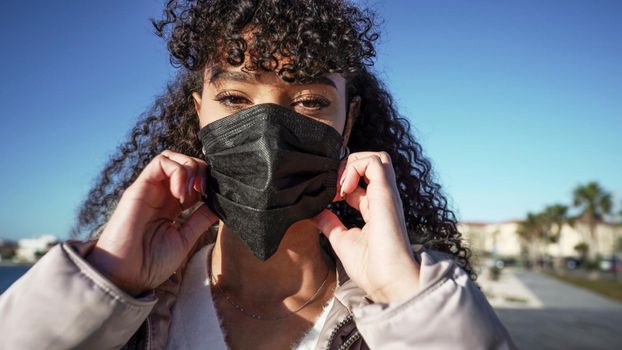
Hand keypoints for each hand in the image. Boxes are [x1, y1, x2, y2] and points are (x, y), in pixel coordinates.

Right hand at [85, 150, 217, 295]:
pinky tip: (181, 194)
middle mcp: (160, 194)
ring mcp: (150, 190)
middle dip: (200, 171)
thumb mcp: (185, 239)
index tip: (212, 198)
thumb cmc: (151, 263)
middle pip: (183, 163)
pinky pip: (160, 163)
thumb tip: (220, 205)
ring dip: (189, 169)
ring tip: (191, 194)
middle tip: (203, 193)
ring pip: (171, 158)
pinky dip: (178, 171)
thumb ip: (200, 219)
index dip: (206, 182)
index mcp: (171, 206)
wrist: (126, 277)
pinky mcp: (138, 188)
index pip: (192, 179)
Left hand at [311, 151, 419, 303]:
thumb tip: (316, 214)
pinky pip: (376, 162)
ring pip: (377, 158)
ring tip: (340, 186)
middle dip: (348, 166)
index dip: (341, 181)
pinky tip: (344, 188)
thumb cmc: (370, 267)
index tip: (328, 197)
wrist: (387, 281)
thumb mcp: (342, 241)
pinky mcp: (387, 193)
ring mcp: (387, 194)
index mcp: (375, 209)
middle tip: (333, 186)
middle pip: (372, 163)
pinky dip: (356, 166)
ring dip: (353, 164)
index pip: (362, 181)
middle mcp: (383, 199)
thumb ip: (330, 224)